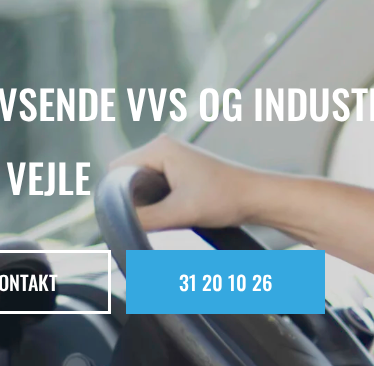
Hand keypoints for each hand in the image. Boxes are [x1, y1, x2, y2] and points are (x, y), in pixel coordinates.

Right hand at [109, 134, 255, 231]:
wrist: (257, 198)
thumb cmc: (226, 198)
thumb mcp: (179, 213)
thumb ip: (144, 219)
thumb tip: (118, 225)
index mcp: (160, 147)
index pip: (116, 170)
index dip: (118, 195)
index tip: (135, 213)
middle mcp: (164, 147)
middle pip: (126, 177)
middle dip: (134, 199)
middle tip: (156, 215)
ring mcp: (173, 158)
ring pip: (140, 184)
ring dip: (147, 202)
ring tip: (169, 212)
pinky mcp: (180, 171)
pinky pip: (154, 187)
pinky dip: (158, 201)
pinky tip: (174, 211)